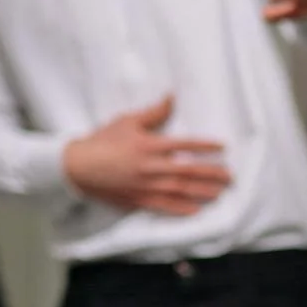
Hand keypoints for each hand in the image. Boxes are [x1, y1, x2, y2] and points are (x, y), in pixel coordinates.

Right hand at [62, 95, 230, 215]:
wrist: (76, 167)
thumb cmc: (102, 141)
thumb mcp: (127, 121)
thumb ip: (153, 112)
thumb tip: (172, 97)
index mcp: (149, 146)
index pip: (184, 145)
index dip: (205, 146)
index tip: (223, 148)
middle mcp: (151, 167)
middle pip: (188, 171)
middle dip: (212, 174)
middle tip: (230, 177)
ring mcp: (145, 186)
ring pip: (180, 190)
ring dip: (202, 192)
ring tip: (220, 192)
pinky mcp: (137, 200)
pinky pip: (163, 207)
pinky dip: (181, 208)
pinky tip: (196, 210)